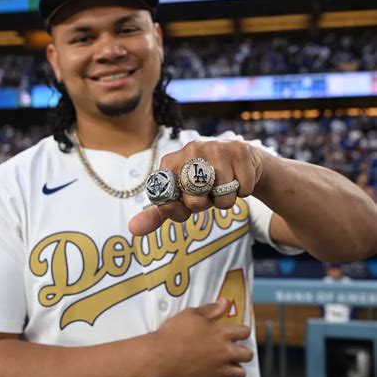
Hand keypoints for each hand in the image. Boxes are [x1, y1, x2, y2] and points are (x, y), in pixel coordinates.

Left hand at [130, 138, 266, 235]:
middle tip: (207, 193)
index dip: (181, 209)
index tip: (186, 200)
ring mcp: (214, 147)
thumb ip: (157, 214)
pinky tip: (237, 177)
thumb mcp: (180, 197)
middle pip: (195, 201)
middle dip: (205, 204)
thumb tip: (133, 229)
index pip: (168, 201)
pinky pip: (242, 189)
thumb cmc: (204, 183)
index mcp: (169, 162)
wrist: (238, 163)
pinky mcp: (238, 150)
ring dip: (226, 199)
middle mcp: (189, 150)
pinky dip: (243, 190)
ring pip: (222, 196)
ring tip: (222, 185)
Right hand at [153, 298, 252, 376]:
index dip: (242, 331)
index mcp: (223, 333)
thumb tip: (225, 302)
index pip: (245, 332)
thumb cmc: (175, 332)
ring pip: (241, 373)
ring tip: (226, 364)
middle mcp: (226, 352)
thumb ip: (211, 309)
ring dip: (235, 368)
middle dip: (243, 351)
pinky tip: (216, 375)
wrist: (161, 356)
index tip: (236, 332)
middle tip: (233, 349)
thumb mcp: (191, 314)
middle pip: (248, 355)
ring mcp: (220, 370)